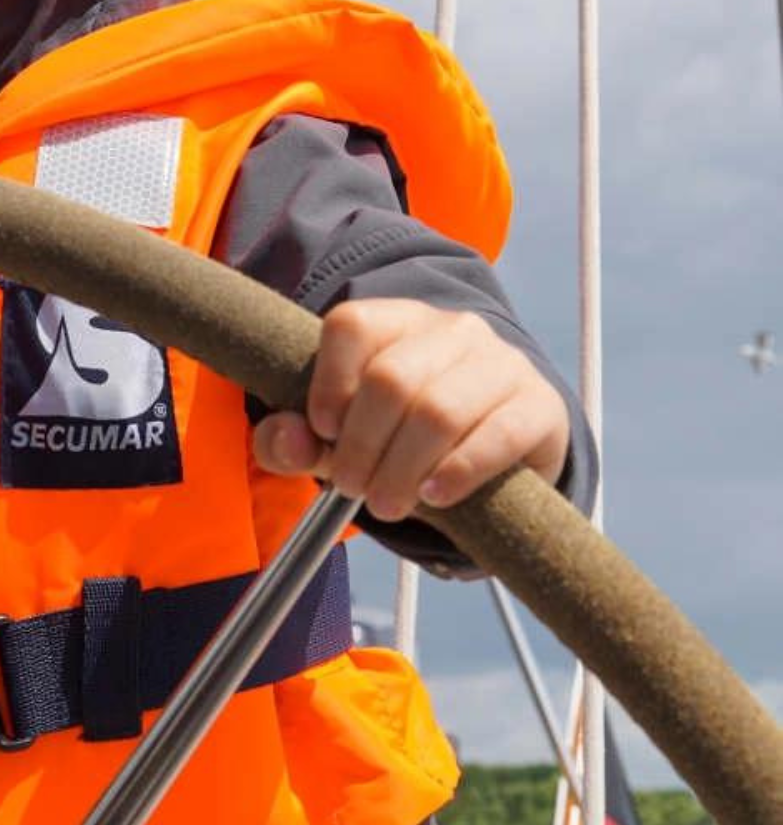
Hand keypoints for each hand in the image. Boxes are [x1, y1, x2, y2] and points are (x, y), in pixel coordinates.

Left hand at [253, 299, 569, 519]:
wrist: (496, 446)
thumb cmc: (401, 435)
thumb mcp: (338, 437)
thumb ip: (292, 439)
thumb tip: (285, 438)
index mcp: (396, 321)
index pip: (352, 326)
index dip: (329, 383)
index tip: (323, 431)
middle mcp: (451, 330)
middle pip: (391, 378)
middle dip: (361, 445)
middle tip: (351, 488)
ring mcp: (500, 363)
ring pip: (439, 409)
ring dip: (402, 468)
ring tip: (386, 503)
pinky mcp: (538, 405)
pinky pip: (498, 434)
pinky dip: (459, 470)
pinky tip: (434, 495)